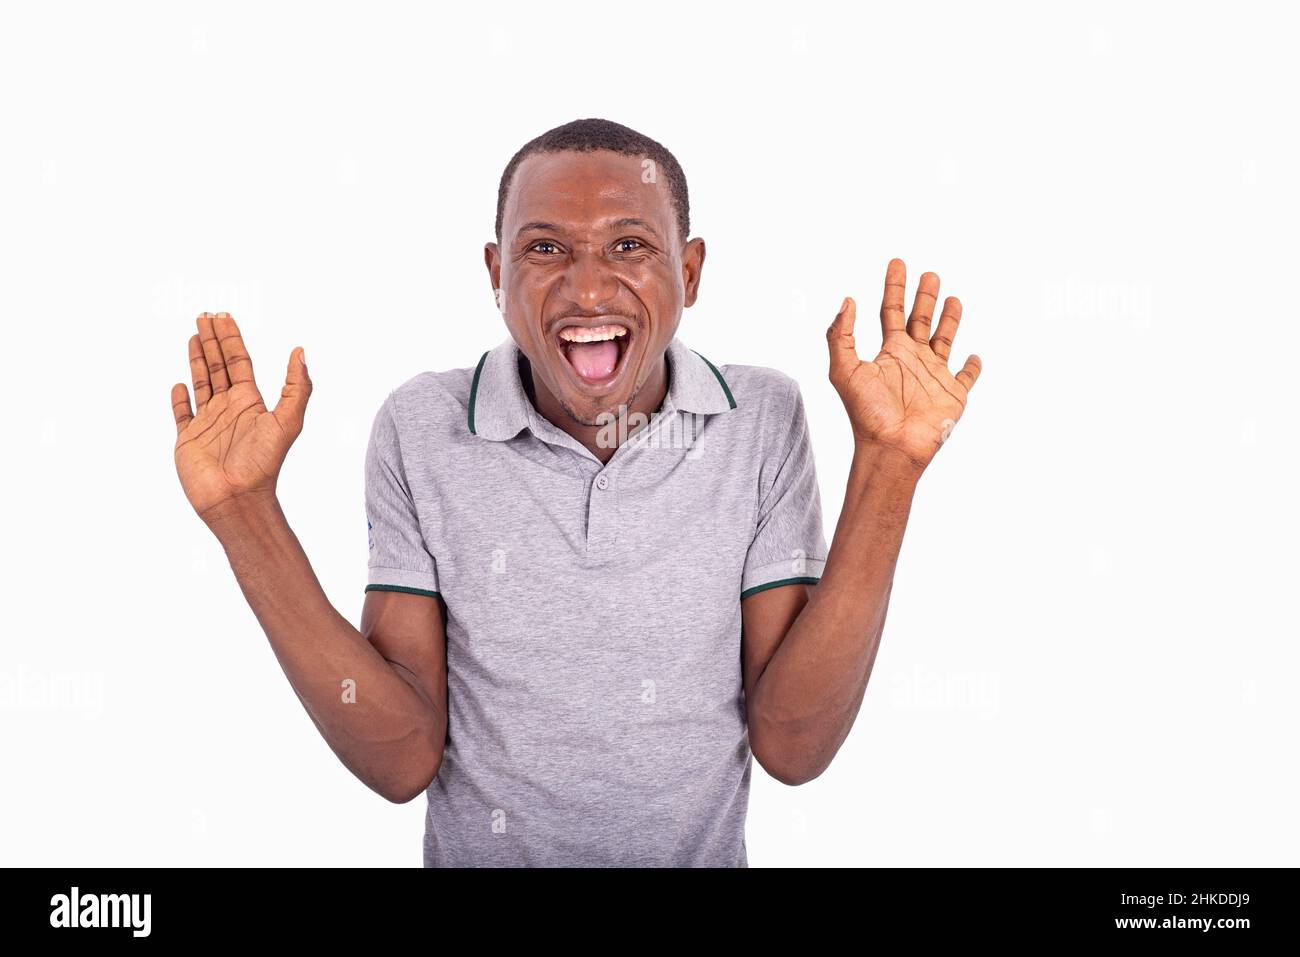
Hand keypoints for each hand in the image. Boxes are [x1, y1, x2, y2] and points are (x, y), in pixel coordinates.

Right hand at [170, 312, 311, 521]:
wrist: (237, 498)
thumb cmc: (263, 463)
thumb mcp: (287, 421)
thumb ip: (296, 387)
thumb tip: (301, 351)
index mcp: (250, 402)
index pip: (239, 361)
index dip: (231, 338)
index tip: (223, 315)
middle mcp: (229, 409)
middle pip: (218, 365)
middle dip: (212, 339)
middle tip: (204, 314)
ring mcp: (208, 423)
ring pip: (201, 383)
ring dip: (196, 359)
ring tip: (193, 335)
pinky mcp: (188, 439)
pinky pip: (182, 414)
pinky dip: (180, 399)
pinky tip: (179, 385)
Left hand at [827, 259, 981, 470]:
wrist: (891, 447)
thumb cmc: (866, 414)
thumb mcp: (844, 370)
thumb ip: (840, 335)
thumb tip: (848, 300)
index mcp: (889, 352)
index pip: (891, 311)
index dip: (893, 286)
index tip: (897, 262)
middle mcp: (912, 360)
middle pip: (919, 320)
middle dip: (924, 296)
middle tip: (930, 274)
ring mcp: (934, 376)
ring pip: (944, 340)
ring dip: (949, 320)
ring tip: (953, 299)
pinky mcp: (953, 394)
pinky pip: (966, 377)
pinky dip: (972, 367)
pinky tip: (973, 355)